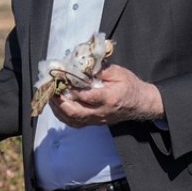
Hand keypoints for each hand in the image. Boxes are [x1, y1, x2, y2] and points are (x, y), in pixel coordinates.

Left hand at [49, 65, 163, 127]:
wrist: (141, 103)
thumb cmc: (130, 86)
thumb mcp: (118, 72)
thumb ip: (100, 70)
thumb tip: (81, 67)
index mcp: (109, 98)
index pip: (85, 96)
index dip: (69, 89)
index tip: (59, 79)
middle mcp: (101, 112)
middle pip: (75, 112)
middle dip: (59, 101)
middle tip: (50, 89)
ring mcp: (97, 120)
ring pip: (72, 120)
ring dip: (58, 109)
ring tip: (50, 97)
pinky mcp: (95, 123)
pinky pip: (75, 123)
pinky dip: (64, 116)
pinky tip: (58, 107)